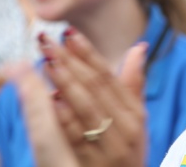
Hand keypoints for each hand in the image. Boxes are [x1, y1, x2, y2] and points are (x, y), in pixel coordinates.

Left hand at [19, 32, 147, 166]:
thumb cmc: (126, 150)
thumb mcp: (136, 120)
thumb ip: (133, 84)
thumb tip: (138, 47)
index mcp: (134, 113)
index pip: (108, 76)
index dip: (87, 53)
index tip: (69, 32)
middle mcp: (126, 127)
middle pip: (94, 87)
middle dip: (70, 61)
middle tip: (47, 40)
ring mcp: (110, 147)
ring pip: (85, 107)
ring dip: (65, 82)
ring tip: (46, 61)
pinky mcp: (91, 164)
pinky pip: (77, 136)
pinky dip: (65, 117)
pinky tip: (51, 100)